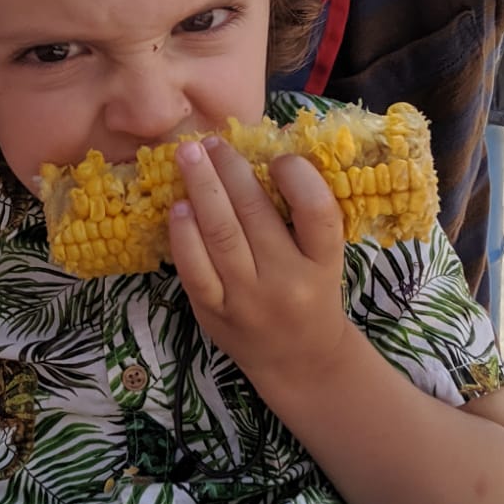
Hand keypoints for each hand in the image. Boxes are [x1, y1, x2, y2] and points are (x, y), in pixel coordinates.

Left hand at [168, 138, 352, 393]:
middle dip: (230, 170)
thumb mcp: (324, 259)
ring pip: (221, 236)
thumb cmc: (312, 295)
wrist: (301, 362)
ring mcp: (248, 300)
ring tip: (188, 156)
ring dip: (202, 190)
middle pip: (256, 215)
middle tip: (211, 141)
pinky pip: (194, 270)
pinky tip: (178, 208)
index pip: (317, 212)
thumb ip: (300, 218)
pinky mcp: (216, 314)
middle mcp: (288, 282)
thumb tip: (256, 157)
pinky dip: (183, 236)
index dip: (298, 177)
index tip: (278, 158)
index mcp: (324, 263)